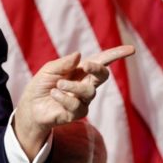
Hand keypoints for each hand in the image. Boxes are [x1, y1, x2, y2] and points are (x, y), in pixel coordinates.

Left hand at [14, 45, 134, 157]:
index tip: (131, 49)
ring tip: (58, 85)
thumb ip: (64, 63)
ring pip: (89, 92)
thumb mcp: (49, 70)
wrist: (30, 106)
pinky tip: (54, 95)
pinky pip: (76, 105)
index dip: (117, 54)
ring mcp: (83, 100)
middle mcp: (86, 84)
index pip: (102, 61)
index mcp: (82, 71)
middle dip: (98, 69)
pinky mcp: (77, 114)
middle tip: (87, 65)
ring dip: (72, 86)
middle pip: (103, 75)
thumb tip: (79, 55)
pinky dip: (63, 97)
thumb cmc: (41, 85)